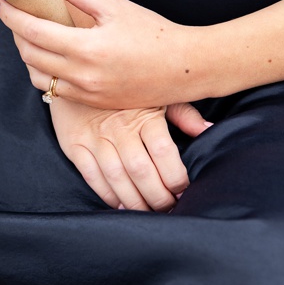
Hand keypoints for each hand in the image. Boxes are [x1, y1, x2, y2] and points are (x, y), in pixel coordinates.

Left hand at [0, 0, 205, 110]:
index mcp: (87, 48)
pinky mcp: (93, 103)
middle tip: (14, 16)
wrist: (187, 68)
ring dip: (27, 55)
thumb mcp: (114, 5)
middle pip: (29, 54)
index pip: (33, 31)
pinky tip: (48, 57)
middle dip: (15, 33)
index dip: (11, 16)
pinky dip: (44, 73)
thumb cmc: (154, 32)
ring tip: (30, 36)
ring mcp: (87, 93)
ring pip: (37, 76)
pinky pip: (55, 91)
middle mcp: (83, 75)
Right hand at [49, 96, 210, 211]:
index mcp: (144, 115)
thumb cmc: (124, 90)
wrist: (77, 73)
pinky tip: (120, 204)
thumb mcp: (157, 94)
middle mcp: (118, 128)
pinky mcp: (74, 145)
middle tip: (169, 208)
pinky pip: (90, 175)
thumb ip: (183, 114)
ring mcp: (94, 138)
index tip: (184, 190)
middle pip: (140, 170)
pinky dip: (106, 194)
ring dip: (134, 201)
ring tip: (148, 211)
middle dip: (158, 197)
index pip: (163, 152)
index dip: (176, 177)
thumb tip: (209, 130)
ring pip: (116, 177)